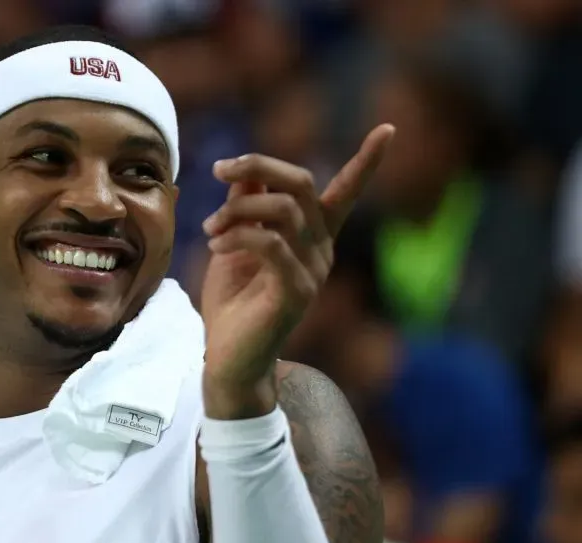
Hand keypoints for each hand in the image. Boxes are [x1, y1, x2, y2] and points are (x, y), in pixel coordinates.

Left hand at [200, 125, 394, 418]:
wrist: (227, 358)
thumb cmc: (232, 302)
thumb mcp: (233, 243)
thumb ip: (244, 207)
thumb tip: (244, 173)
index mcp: (312, 237)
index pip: (344, 193)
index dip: (366, 162)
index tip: (388, 128)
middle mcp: (321, 250)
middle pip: (302, 184)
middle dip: (258, 166)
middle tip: (219, 169)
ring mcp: (313, 271)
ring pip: (283, 209)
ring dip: (238, 208)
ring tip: (210, 228)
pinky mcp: (296, 291)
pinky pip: (272, 243)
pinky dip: (238, 234)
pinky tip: (216, 244)